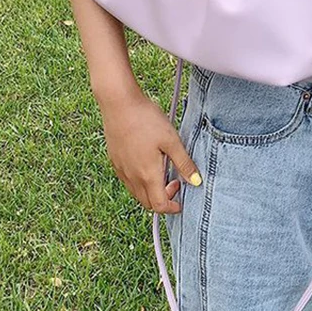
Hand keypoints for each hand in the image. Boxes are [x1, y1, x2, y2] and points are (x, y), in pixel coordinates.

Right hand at [100, 89, 201, 213]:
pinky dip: (139, 180)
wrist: (119, 103)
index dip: (172, 207)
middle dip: (162, 199)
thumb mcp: (171, 140)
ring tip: (162, 169)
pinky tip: (147, 160)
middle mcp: (131, 177)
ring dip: (151, 190)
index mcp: (148, 175)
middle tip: (175, 181)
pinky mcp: (115, 160)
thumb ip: (184, 163)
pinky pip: (127, 180)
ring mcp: (121, 169)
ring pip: (136, 192)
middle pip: (147, 202)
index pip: (159, 206)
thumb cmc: (146, 120)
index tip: (181, 197)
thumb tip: (196, 182)